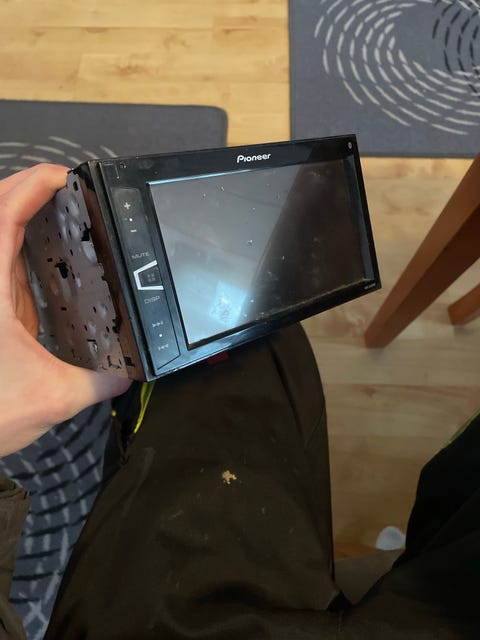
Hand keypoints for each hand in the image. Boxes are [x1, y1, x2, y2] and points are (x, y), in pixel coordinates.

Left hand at [0, 164, 130, 454]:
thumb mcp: (52, 397)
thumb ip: (98, 382)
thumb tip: (132, 373)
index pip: (2, 216)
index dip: (31, 186)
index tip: (67, 176)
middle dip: (27, 187)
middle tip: (70, 187)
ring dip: (22, 209)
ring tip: (64, 206)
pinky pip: (3, 257)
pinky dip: (21, 239)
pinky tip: (50, 246)